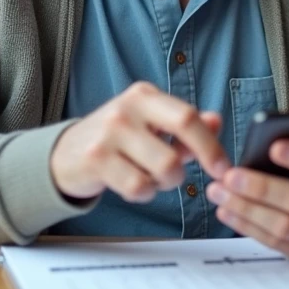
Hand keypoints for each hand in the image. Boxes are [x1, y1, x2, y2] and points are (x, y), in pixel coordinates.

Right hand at [49, 81, 229, 201]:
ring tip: (150, 176)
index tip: (223, 168)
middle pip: (175, 149)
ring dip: (164, 183)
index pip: (188, 118)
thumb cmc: (118, 139)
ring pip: (161, 171)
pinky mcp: (96, 160)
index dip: (210, 146)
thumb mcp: (150, 124)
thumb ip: (185, 126)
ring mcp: (109, 134)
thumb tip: (217, 121)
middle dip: (186, 171)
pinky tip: (132, 183)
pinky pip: (138, 187)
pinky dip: (143, 193)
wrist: (66, 153)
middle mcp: (126, 110)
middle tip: (180, 178)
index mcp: (144, 96)